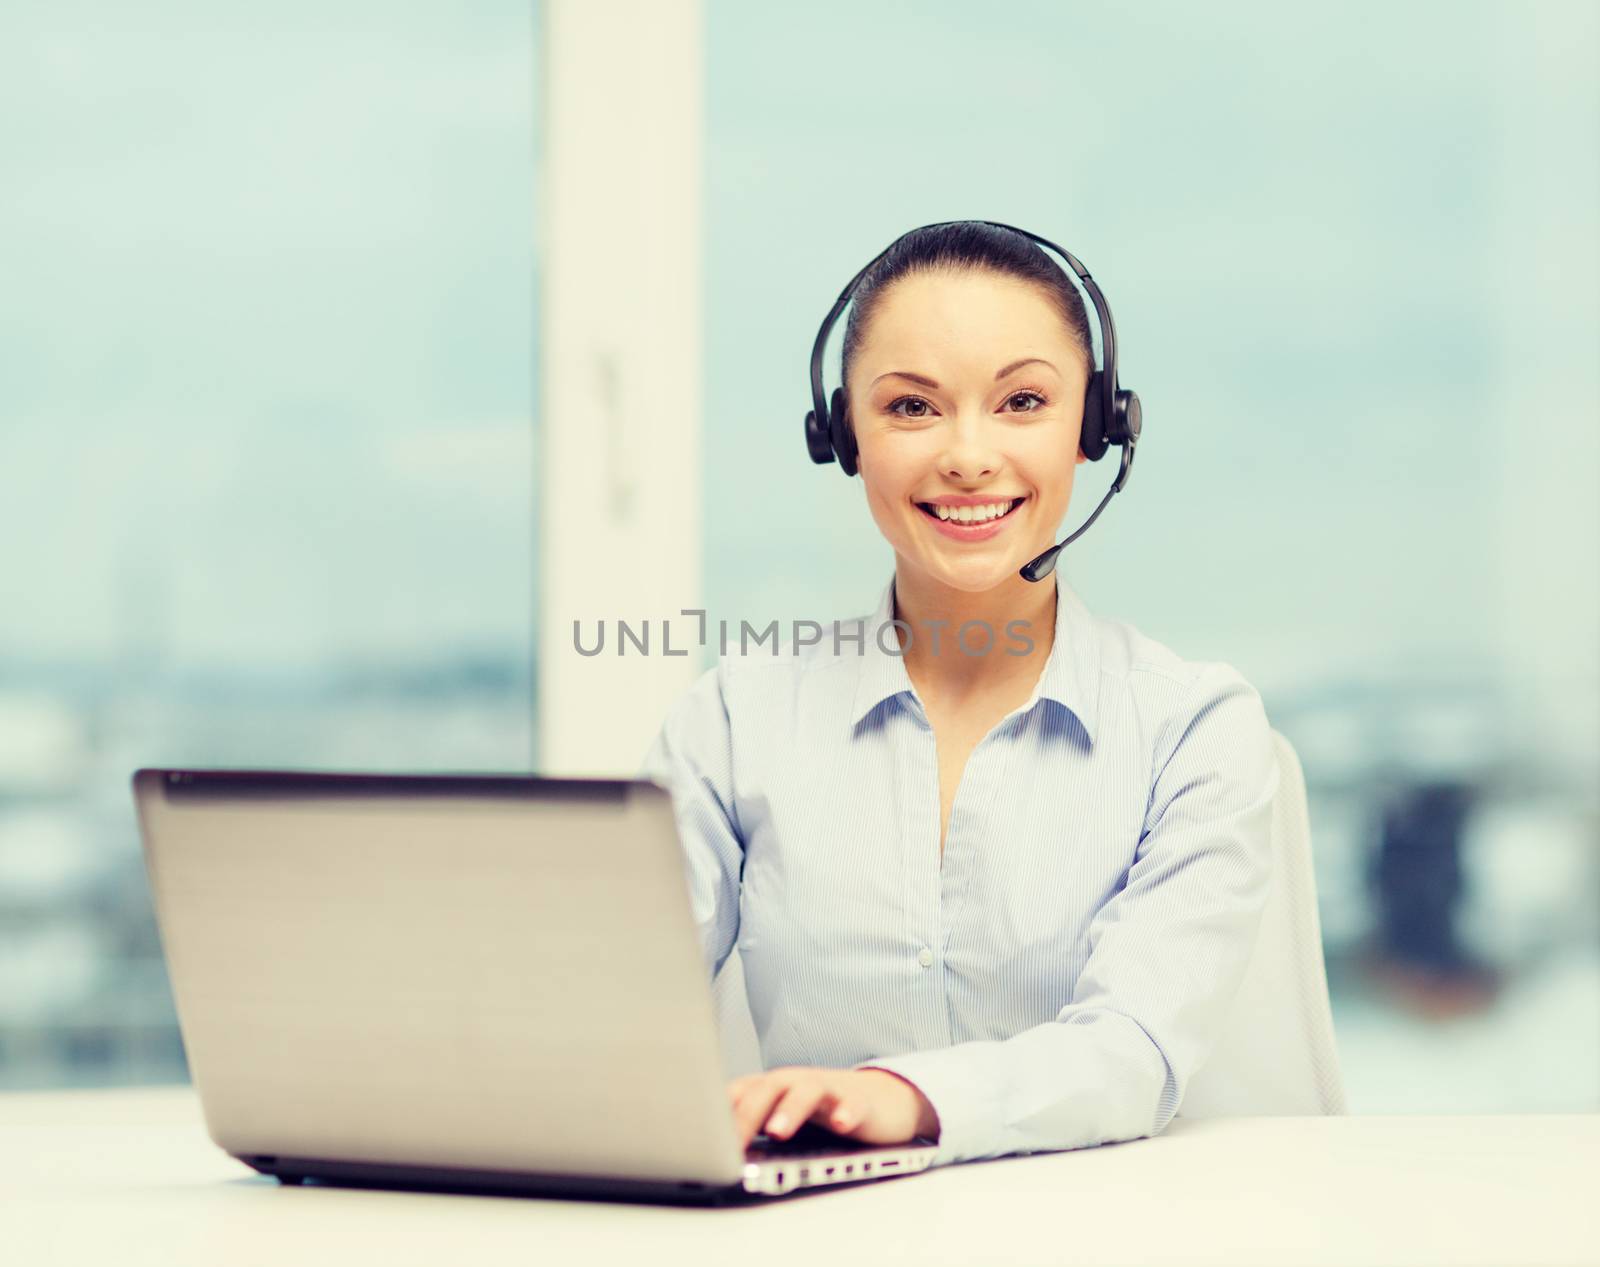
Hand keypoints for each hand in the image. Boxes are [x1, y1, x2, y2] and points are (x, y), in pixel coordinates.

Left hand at [726, 1065, 939, 1149]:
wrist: (883, 1099)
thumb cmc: (824, 1111)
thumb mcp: (784, 1116)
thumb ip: (753, 1125)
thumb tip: (713, 1153)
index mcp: (774, 1087)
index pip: (738, 1092)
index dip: (718, 1114)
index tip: (700, 1139)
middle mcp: (797, 1082)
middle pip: (767, 1089)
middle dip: (747, 1115)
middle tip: (732, 1143)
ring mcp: (829, 1090)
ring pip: (806, 1091)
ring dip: (790, 1110)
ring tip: (778, 1131)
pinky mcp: (860, 1102)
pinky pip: (854, 1105)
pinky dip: (847, 1113)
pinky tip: (843, 1125)